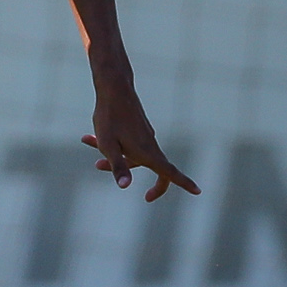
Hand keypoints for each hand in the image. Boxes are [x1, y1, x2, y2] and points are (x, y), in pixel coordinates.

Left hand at [82, 80, 199, 201]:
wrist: (114, 89)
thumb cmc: (109, 118)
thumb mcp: (109, 145)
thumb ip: (118, 166)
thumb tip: (125, 186)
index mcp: (147, 152)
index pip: (169, 172)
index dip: (185, 183)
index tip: (198, 191)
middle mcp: (150, 145)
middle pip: (155, 168)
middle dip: (148, 181)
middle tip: (147, 196)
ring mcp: (145, 137)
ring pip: (132, 155)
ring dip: (113, 157)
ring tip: (88, 142)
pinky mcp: (138, 130)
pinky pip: (127, 144)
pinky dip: (112, 145)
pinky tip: (89, 138)